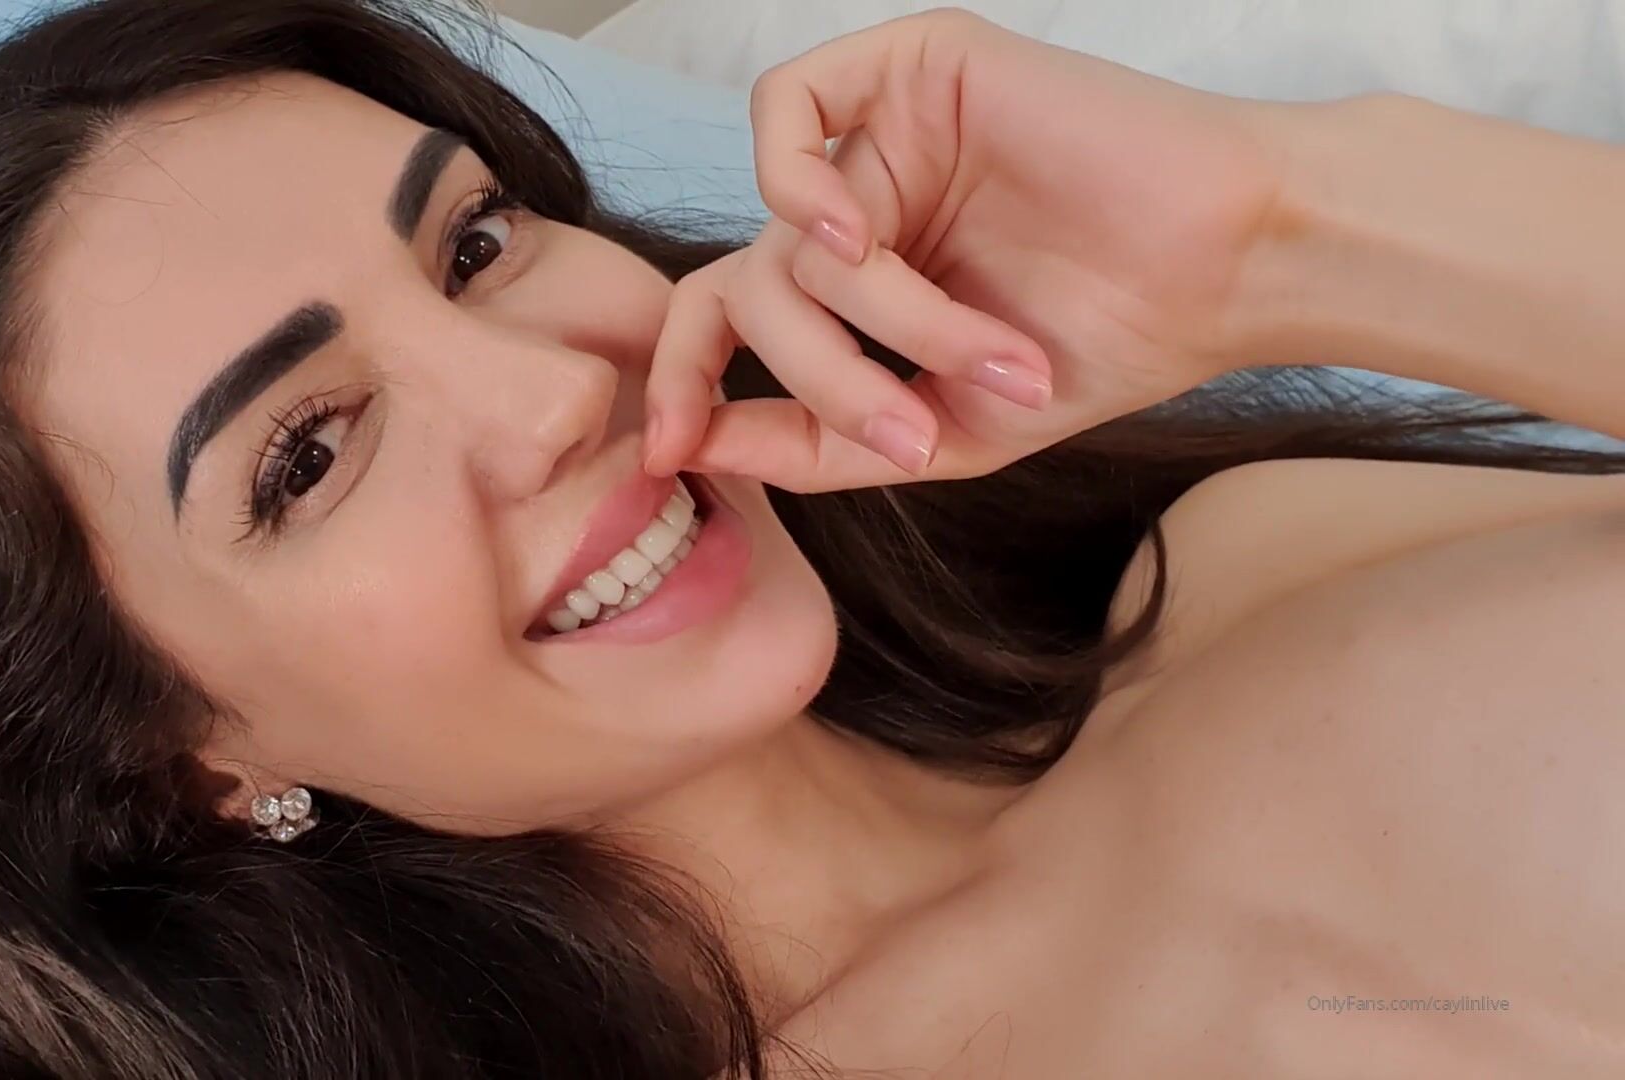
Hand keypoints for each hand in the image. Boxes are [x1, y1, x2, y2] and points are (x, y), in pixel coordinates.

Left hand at [644, 8, 1289, 489]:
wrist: (1231, 273)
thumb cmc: (1110, 345)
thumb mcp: (941, 430)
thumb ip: (813, 444)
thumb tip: (692, 449)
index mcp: (859, 278)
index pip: (723, 315)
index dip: (681, 382)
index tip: (671, 455)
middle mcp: (860, 201)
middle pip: (751, 291)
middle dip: (819, 381)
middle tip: (910, 435)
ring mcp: (884, 135)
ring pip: (790, 237)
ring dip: (880, 321)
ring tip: (987, 356)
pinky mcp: (916, 68)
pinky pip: (790, 107)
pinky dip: (799, 184)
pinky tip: (859, 236)